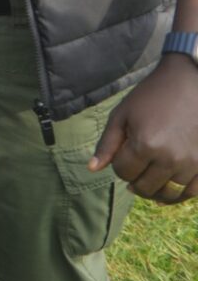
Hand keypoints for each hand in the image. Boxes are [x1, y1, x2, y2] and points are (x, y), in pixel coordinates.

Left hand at [89, 56, 197, 203]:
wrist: (190, 84)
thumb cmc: (151, 97)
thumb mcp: (122, 115)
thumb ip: (107, 144)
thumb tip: (92, 169)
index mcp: (145, 144)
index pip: (123, 172)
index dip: (118, 165)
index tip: (122, 154)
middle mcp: (170, 158)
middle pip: (144, 187)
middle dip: (133, 181)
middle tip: (134, 169)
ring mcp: (191, 164)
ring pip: (167, 194)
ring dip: (154, 191)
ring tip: (147, 182)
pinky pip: (191, 193)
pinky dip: (177, 196)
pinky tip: (167, 191)